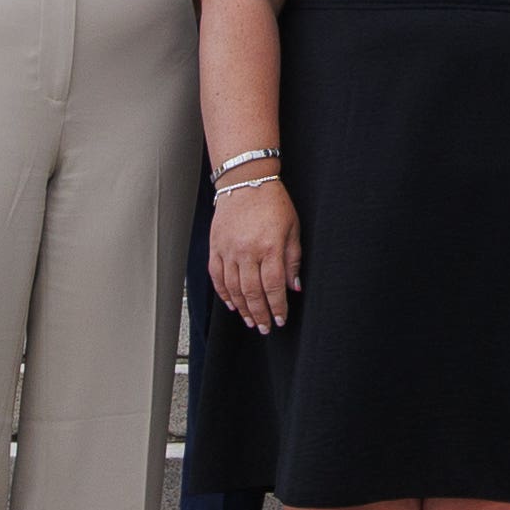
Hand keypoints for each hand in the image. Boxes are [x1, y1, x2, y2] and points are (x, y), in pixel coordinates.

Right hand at [208, 179, 300, 330]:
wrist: (246, 181)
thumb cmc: (274, 203)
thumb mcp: (293, 229)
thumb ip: (293, 260)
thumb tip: (294, 288)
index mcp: (270, 247)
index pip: (274, 286)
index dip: (277, 307)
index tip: (280, 320)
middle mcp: (247, 251)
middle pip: (252, 292)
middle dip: (260, 314)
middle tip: (264, 328)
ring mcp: (229, 249)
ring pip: (233, 288)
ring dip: (242, 308)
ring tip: (250, 320)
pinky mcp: (216, 247)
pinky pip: (217, 276)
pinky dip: (224, 293)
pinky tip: (232, 304)